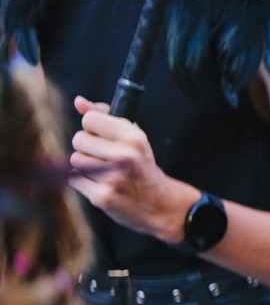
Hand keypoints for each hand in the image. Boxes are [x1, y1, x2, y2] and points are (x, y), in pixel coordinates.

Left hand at [68, 96, 193, 241]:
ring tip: (104, 171)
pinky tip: (101, 184)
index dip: (93, 128)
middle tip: (104, 156)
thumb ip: (106, 117)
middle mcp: (125, 156)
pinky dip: (84, 181)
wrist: (159, 203)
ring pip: (75, 159)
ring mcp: (113, 177)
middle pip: (79, 139)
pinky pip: (75, 179)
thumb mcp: (133, 138)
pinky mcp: (102, 196)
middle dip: (87, 147)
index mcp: (134, 137)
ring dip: (85, 165)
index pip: (90, 119)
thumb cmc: (142, 166)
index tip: (103, 137)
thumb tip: (78, 101)